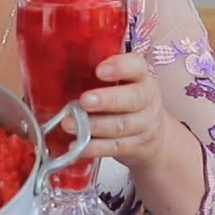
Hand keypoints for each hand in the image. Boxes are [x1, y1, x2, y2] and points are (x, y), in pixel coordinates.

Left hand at [68, 52, 178, 169]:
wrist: (153, 135)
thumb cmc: (126, 100)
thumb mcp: (120, 82)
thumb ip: (98, 74)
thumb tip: (62, 67)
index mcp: (140, 76)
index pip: (137, 66)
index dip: (120, 67)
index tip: (99, 70)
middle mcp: (146, 99)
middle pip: (133, 98)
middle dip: (107, 100)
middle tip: (84, 101)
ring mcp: (143, 124)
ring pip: (121, 125)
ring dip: (93, 126)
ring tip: (69, 124)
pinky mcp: (135, 146)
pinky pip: (114, 147)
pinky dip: (94, 148)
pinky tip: (77, 145)